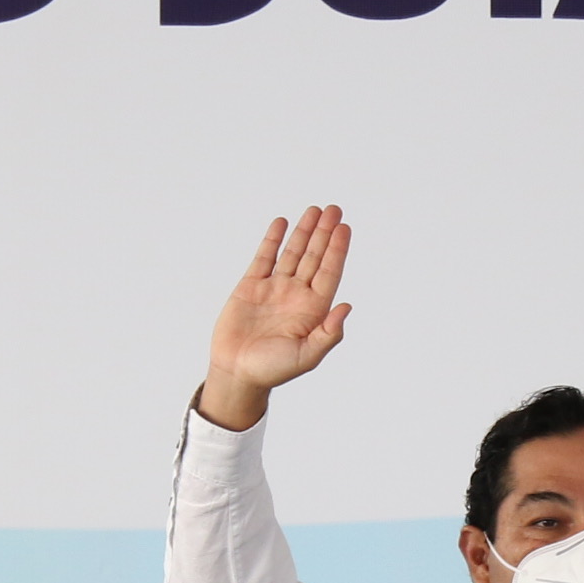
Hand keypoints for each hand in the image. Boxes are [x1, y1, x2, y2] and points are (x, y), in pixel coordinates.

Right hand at [197, 205, 351, 429]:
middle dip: (324, 233)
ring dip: (304, 232)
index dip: (337, 249)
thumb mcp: (307, 356)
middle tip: (334, 209)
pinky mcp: (251, 286)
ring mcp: (274, 289)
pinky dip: (273, 240)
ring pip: (293, 253)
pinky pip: (264, 258)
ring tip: (315, 210)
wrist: (237, 373)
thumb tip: (346, 306)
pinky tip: (282, 223)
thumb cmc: (273, 370)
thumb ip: (329, 333)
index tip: (344, 228)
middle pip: (314, 257)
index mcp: (313, 309)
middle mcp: (296, 295)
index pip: (329, 272)